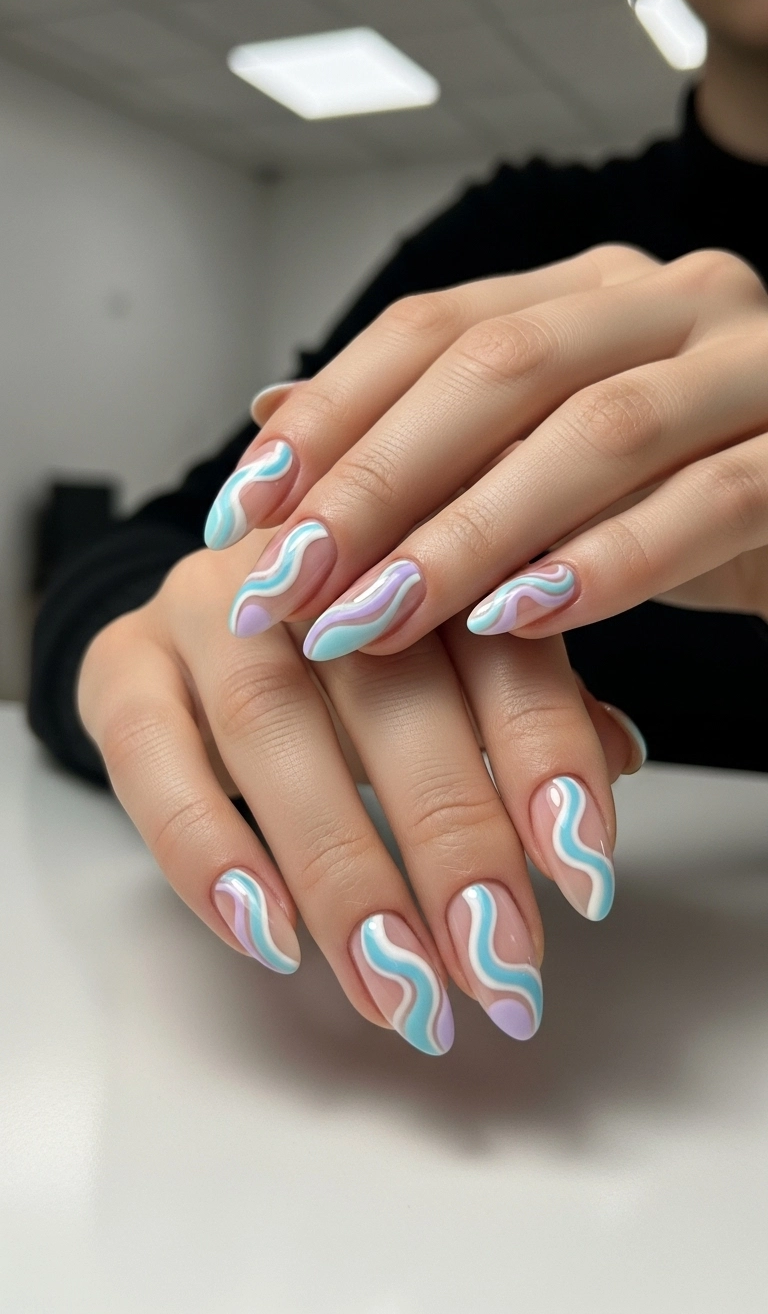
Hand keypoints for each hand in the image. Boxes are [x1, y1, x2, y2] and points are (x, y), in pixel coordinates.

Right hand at [77, 534, 639, 1054]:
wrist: (218, 609)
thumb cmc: (360, 653)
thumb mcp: (456, 663)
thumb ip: (532, 698)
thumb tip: (620, 759)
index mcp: (420, 542)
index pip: (499, 646)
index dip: (549, 758)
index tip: (587, 878)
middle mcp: (312, 562)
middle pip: (388, 689)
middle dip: (450, 839)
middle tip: (496, 964)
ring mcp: (206, 604)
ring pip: (269, 724)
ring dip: (340, 868)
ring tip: (398, 985)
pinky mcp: (121, 660)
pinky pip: (146, 752)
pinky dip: (206, 848)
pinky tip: (269, 935)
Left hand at [208, 246, 767, 657]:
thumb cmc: (678, 495)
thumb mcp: (544, 460)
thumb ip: (428, 432)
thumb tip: (269, 406)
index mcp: (594, 290)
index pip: (438, 326)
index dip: (331, 415)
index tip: (244, 509)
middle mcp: (674, 299)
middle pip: (500, 366)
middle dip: (377, 480)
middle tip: (291, 579)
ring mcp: (757, 363)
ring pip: (598, 432)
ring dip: (470, 534)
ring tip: (376, 618)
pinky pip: (713, 499)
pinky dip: (611, 564)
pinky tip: (522, 620)